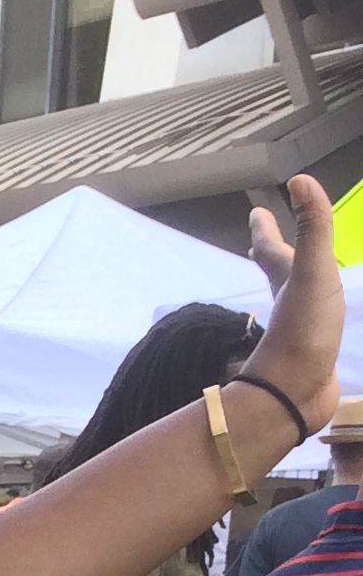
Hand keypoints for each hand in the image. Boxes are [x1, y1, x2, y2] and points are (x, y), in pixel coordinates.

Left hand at [244, 173, 345, 435]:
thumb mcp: (313, 274)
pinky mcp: (313, 352)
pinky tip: (319, 321)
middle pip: (275, 271)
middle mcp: (286, 302)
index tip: (256, 212)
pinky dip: (315, 316)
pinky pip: (313, 325)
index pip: (269, 246)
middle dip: (272, 252)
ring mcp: (298, 329)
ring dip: (293, 284)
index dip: (264, 228)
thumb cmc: (302, 332)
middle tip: (263, 240)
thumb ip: (312, 230)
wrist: (295, 394)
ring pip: (294, 298)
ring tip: (295, 276)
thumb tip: (299, 180)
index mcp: (284, 280)